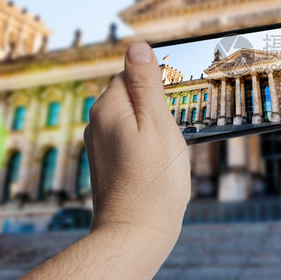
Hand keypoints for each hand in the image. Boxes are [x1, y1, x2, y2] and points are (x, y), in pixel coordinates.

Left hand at [84, 41, 190, 244]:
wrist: (137, 232)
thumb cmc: (154, 179)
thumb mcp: (157, 123)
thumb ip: (146, 84)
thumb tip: (137, 46)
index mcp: (109, 107)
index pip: (132, 72)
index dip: (159, 78)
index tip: (181, 92)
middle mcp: (98, 123)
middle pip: (131, 94)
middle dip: (157, 100)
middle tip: (182, 118)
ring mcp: (101, 144)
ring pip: (132, 116)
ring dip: (154, 121)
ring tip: (174, 141)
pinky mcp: (109, 162)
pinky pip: (130, 137)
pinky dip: (147, 139)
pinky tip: (162, 156)